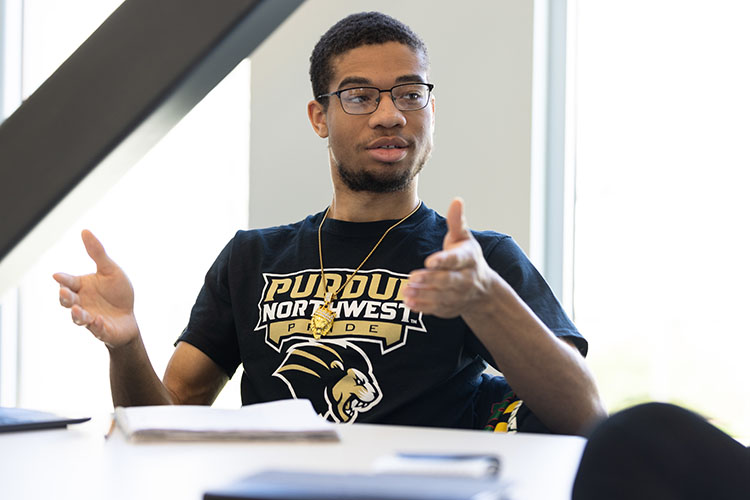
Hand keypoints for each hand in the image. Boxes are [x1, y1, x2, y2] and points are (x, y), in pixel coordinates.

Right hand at [53, 230, 138, 348]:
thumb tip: (84, 231)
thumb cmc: (118, 292)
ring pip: (78, 317)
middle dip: (65, 297)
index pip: (68, 281)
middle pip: (67, 300)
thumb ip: (97, 253)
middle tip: (66, 293)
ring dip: (77, 314)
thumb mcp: (110, 270)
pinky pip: (97, 330)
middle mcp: (81, 302)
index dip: (63, 279)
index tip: (58, 276)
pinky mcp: (101, 330)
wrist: (128, 316)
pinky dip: (97, 326)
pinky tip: (99, 320)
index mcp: (81, 287)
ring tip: (78, 310)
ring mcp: (89, 317)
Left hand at [404, 198, 497, 317]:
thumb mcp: (464, 238)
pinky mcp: (450, 308)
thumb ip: (457, 221)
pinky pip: (436, 309)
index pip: (456, 260)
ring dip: (422, 294)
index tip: (430, 261)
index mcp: (469, 259)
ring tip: (406, 290)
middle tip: (412, 277)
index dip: (443, 261)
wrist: (482, 289)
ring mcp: (458, 296)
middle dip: (430, 280)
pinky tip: (408, 302)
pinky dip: (422, 307)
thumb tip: (457, 200)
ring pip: (440, 297)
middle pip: (448, 281)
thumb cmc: (467, 258)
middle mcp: (466, 280)